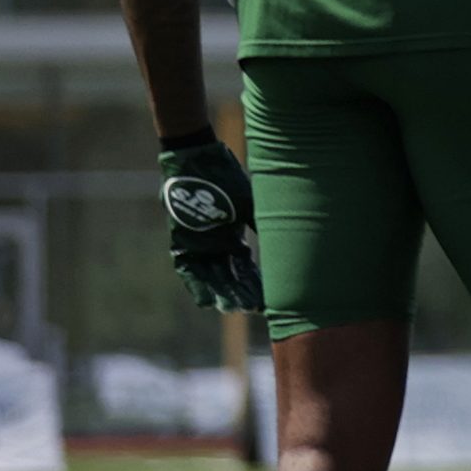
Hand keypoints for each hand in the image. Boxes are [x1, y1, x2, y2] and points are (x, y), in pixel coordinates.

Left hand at [158, 137, 261, 312]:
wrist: (197, 161)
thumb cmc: (227, 179)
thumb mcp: (250, 203)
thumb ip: (262, 224)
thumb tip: (289, 239)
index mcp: (234, 239)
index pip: (247, 269)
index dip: (256, 284)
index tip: (268, 299)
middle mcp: (216, 247)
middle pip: (229, 276)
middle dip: (240, 293)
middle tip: (252, 309)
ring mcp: (198, 246)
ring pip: (210, 277)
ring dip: (220, 293)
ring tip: (231, 309)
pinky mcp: (182, 242)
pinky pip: (187, 269)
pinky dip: (197, 284)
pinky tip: (206, 300)